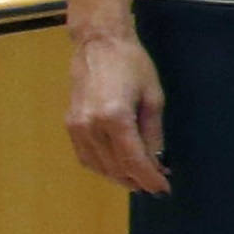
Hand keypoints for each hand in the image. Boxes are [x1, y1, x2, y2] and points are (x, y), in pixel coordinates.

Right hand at [63, 28, 169, 194]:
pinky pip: (85, 156)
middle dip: (138, 179)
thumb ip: (154, 133)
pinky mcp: (70, 124)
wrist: (99, 44)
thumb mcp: (153, 98)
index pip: (134, 161)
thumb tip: (157, 160)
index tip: (163, 189)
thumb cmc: (132, 64)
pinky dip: (102, 166)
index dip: (150, 178)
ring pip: (98, 166)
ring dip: (120, 176)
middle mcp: (91, 126)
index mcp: (115, 118)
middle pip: (115, 167)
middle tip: (157, 183)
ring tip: (141, 178)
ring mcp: (76, 126)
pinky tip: (118, 167)